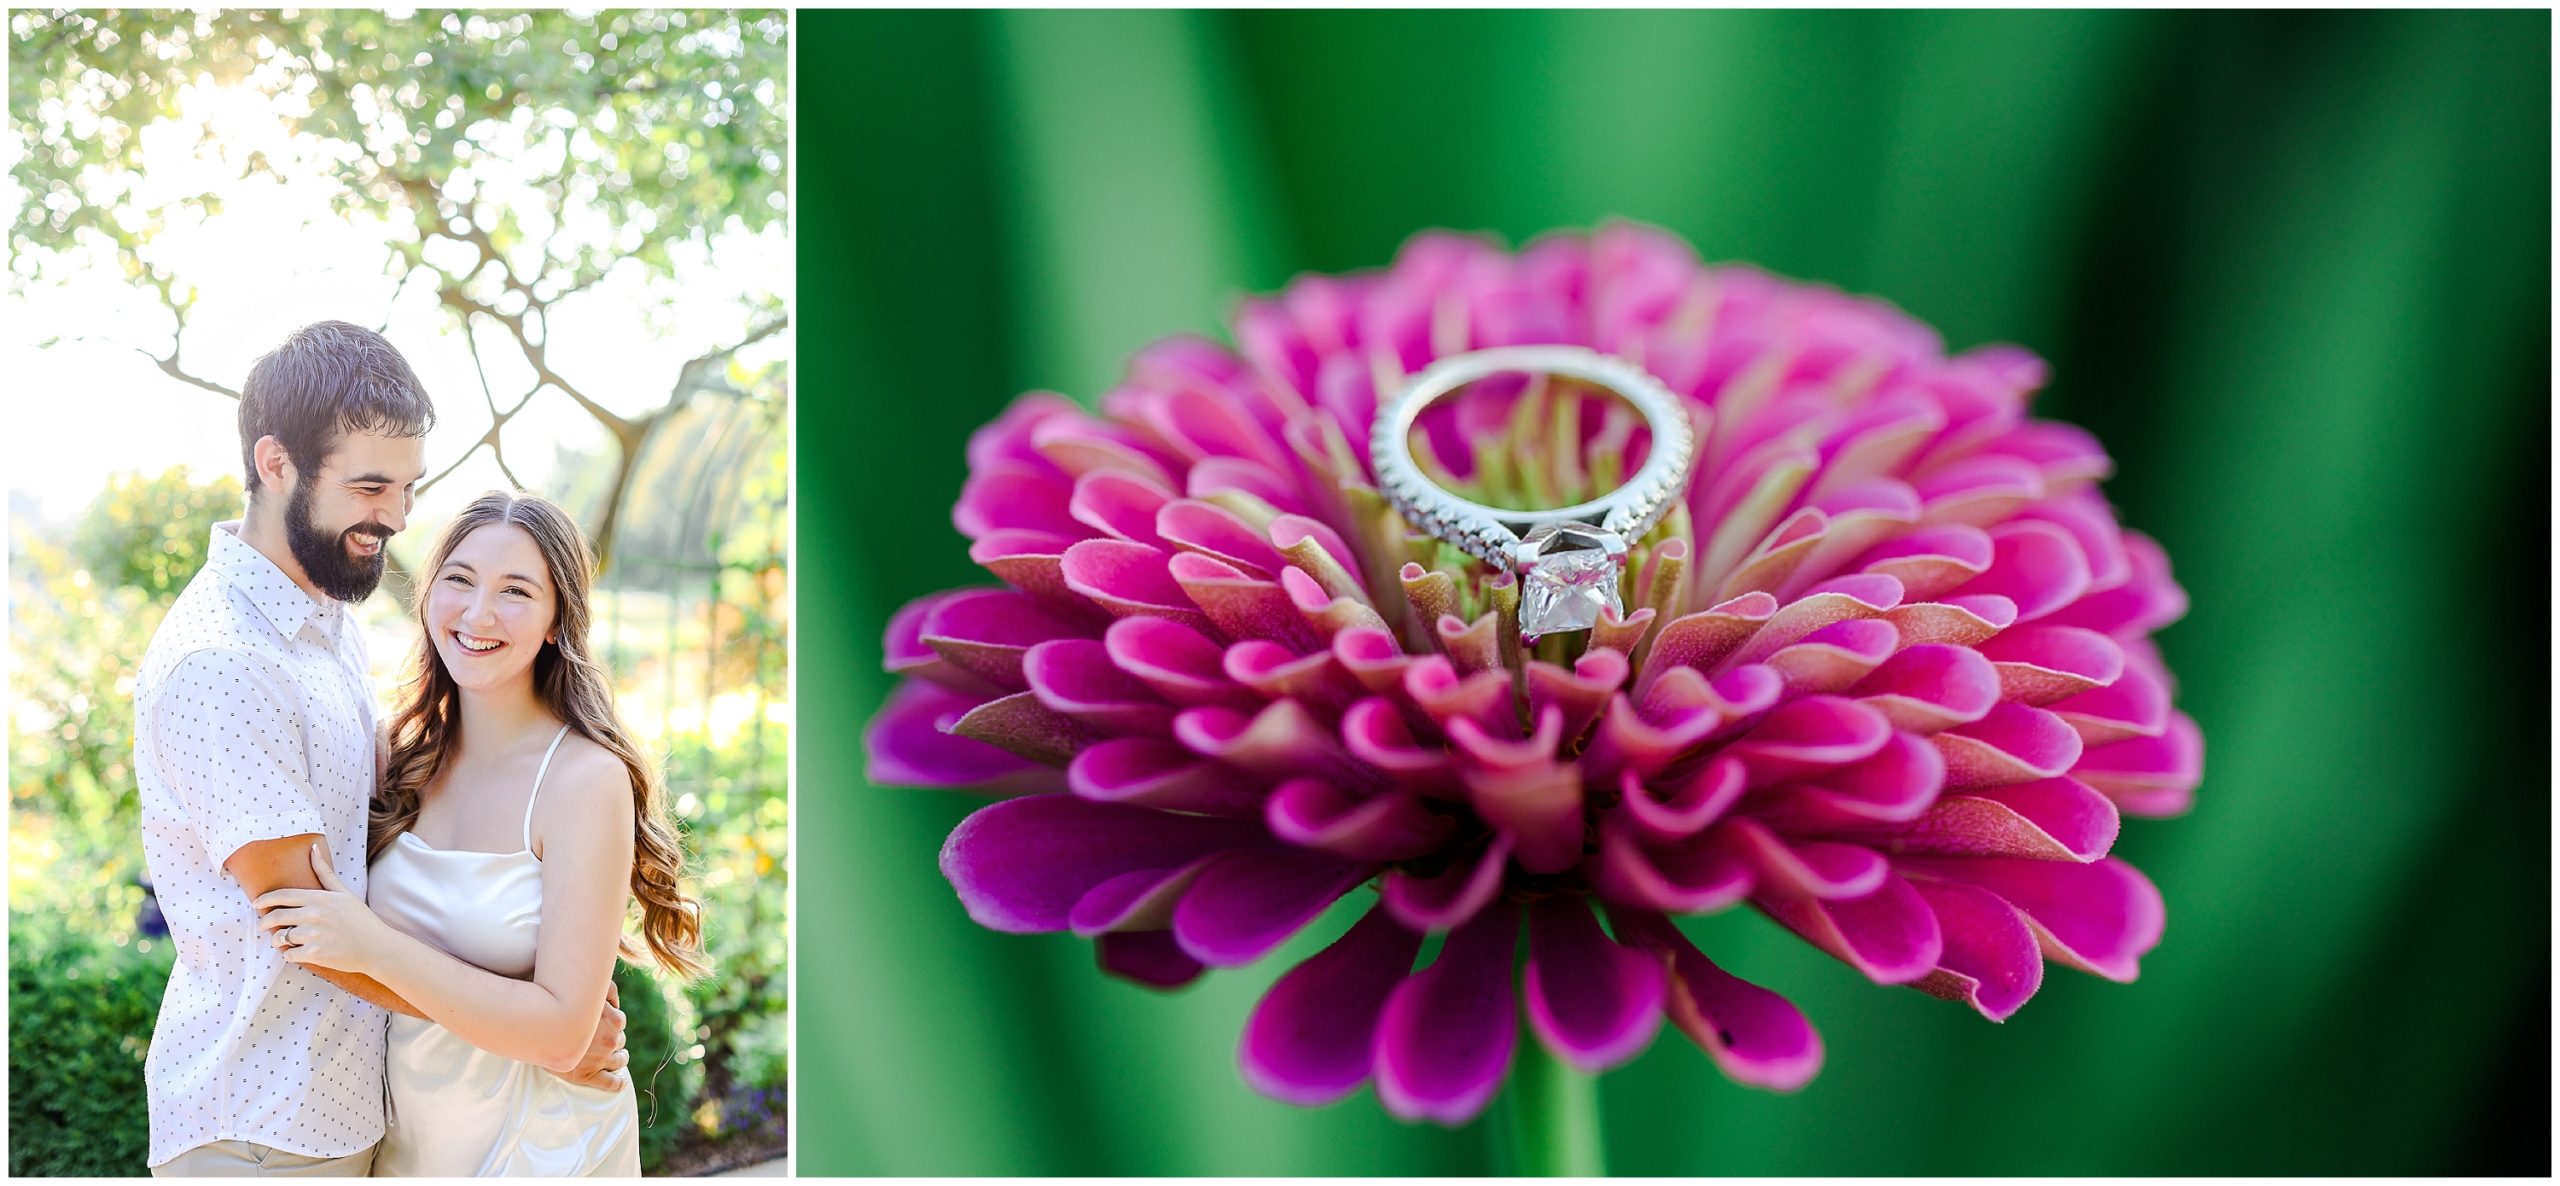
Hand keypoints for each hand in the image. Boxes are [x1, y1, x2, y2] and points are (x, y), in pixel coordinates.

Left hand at [254, 841, 392, 975]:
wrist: (377, 947)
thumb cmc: (361, 919)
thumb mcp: (344, 893)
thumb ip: (325, 872)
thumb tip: (313, 848)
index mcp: (319, 899)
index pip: (282, 896)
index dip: (264, 899)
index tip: (256, 903)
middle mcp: (313, 915)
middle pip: (275, 917)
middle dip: (265, 922)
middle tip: (263, 925)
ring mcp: (313, 936)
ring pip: (280, 938)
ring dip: (277, 940)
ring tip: (281, 941)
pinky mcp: (314, 954)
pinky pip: (289, 955)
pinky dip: (289, 955)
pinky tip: (295, 952)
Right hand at [553, 980, 630, 1090]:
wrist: (535, 1026)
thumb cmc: (561, 1003)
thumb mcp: (590, 989)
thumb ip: (608, 990)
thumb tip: (616, 1003)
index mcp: (614, 1020)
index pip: (619, 1023)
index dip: (611, 1024)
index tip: (602, 1026)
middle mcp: (610, 1041)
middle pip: (620, 1041)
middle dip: (612, 1041)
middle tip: (600, 1041)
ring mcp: (600, 1060)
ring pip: (620, 1061)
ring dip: (619, 1059)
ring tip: (614, 1059)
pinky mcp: (587, 1076)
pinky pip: (612, 1084)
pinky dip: (619, 1084)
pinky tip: (620, 1083)